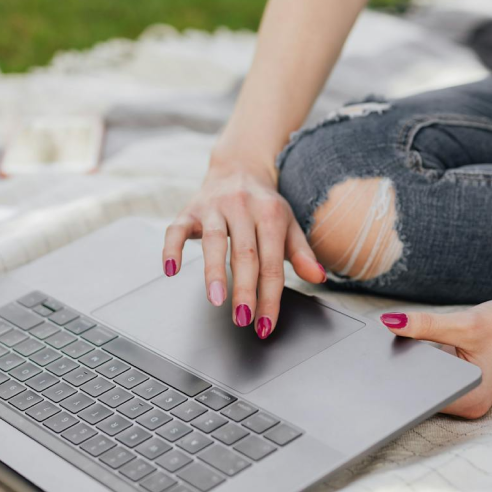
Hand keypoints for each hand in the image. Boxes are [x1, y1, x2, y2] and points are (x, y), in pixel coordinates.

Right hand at [162, 158, 326, 337]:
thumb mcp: (288, 225)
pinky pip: (177, 229)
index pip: (272, 263)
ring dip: (214, 272)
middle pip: (245, 254)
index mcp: (270, 214)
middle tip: (244, 318)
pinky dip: (172, 249)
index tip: (265, 324)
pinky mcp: (190, 210)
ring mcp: (214, 208)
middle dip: (245, 289)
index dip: (269, 296)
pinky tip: (172, 270)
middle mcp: (243, 208)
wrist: (239, 167)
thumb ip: (302, 253)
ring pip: (214, 240)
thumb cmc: (264, 205)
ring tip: (216, 300)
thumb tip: (319, 277)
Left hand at [380, 282, 491, 418]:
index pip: (420, 396)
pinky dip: (422, 358)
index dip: (396, 378)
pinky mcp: (461, 382)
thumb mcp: (466, 323)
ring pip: (424, 381)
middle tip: (379, 346)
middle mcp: (466, 404)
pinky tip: (416, 342)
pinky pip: (432, 373)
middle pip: (420, 391)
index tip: (374, 363)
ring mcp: (464, 394)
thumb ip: (425, 325)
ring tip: (400, 341)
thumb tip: (388, 322)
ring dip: (411, 362)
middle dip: (402, 368)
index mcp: (470, 400)